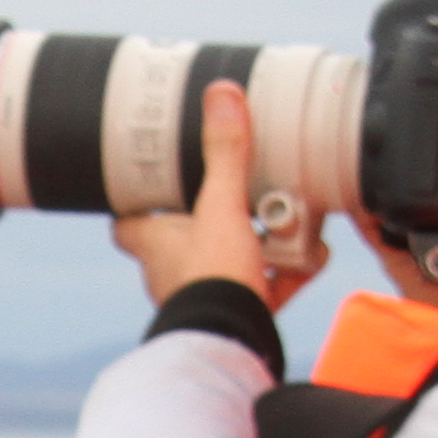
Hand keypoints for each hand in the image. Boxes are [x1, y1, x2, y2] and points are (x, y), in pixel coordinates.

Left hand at [112, 80, 319, 311]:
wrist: (233, 342)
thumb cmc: (213, 277)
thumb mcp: (222, 204)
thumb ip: (226, 154)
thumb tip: (221, 95)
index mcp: (156, 244)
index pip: (127, 224)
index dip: (135, 204)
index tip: (148, 185)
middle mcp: (172, 272)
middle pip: (183, 240)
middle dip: (211, 219)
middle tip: (234, 194)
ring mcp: (205, 295)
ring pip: (225, 263)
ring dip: (253, 244)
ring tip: (281, 222)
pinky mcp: (238, 314)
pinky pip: (263, 288)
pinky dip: (285, 274)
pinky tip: (310, 259)